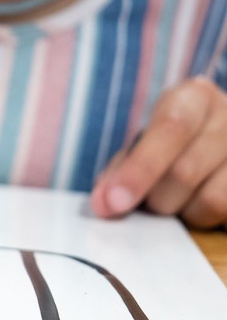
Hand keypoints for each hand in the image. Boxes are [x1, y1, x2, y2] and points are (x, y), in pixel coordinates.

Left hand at [90, 76, 226, 228]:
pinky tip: (201, 208)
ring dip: (185, 214)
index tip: (112, 203)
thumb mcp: (144, 144)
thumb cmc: (172, 146)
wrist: (220, 140)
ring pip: (213, 201)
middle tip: (150, 204)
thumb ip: (121, 170)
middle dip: (156, 199)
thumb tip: (104, 204)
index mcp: (195, 97)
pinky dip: (209, 221)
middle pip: (186, 171)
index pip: (171, 128)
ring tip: (181, 201)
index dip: (140, 169)